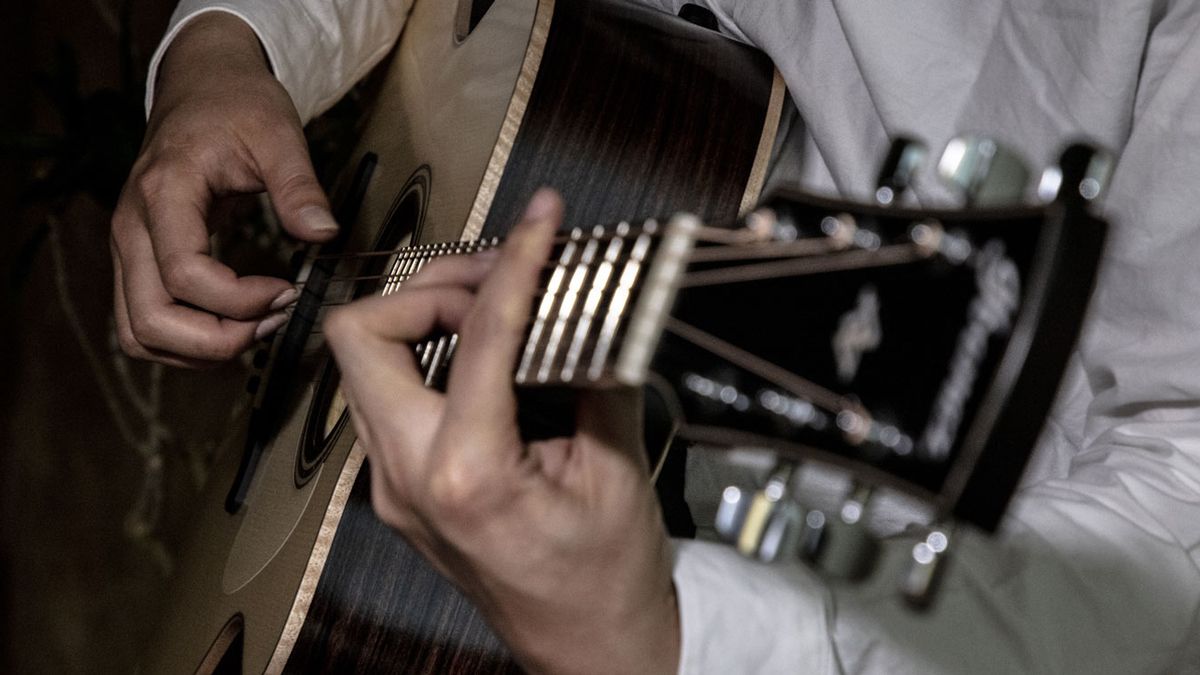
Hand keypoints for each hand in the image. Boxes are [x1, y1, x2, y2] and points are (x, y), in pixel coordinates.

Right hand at [110, 13, 336, 366]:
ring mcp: (130, 249)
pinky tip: (234, 326)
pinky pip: (143, 324)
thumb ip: (300, 187)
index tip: (286, 291)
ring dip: (198, 349)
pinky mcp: (138, 262)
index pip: (184, 275)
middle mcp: (133, 229)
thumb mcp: (279, 134)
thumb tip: (323, 234)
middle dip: (217, 340)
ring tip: (257, 327)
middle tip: (272, 322)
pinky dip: (185, 343)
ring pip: (137, 334)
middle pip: (149, 321)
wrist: (201, 84)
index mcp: (164, 194)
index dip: (238, 301)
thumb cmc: (235, 104)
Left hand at [325, 190, 680, 674]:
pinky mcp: (402, 487)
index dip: (514, 264)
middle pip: (362, 334)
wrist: (588, 648)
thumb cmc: (602, 583)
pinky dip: (432, 355)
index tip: (539, 226)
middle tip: (497, 270)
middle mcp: (409, 480)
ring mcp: (395, 486)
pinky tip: (488, 351)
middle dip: (427, 284)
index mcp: (466, 477)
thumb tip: (588, 302)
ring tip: (496, 302)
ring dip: (425, 316)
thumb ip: (595, 373)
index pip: (476, 335)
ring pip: (365, 362)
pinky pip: (392, 394)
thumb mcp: (616, 470)